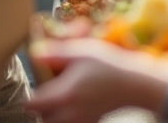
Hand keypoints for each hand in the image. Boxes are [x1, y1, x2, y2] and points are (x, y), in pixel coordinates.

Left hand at [26, 39, 167, 121]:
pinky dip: (69, 118)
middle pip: (43, 118)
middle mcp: (69, 113)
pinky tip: (75, 106)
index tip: (38, 86)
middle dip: (42, 108)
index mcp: (63, 95)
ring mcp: (81, 120)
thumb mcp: (81, 52)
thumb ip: (55, 53)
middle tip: (46, 94)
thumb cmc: (109, 65)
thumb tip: (34, 53)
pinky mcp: (93, 121)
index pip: (32, 104)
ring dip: (54, 115)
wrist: (136, 84)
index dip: (32, 95)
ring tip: (59, 101)